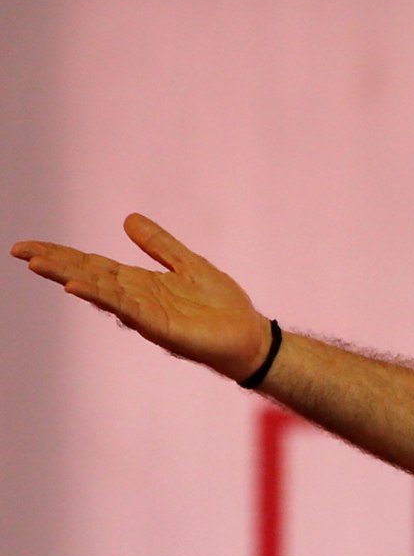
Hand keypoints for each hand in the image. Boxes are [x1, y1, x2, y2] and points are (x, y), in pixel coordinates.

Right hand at [11, 213, 271, 381]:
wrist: (249, 336)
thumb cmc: (222, 306)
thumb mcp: (188, 264)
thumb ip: (159, 244)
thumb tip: (128, 219)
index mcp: (139, 282)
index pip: (92, 265)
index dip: (62, 254)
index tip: (29, 246)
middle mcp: (136, 297)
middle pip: (87, 275)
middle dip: (54, 262)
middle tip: (18, 250)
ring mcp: (145, 313)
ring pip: (100, 291)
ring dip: (69, 277)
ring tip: (38, 264)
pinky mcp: (159, 326)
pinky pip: (125, 308)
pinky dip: (101, 297)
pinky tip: (76, 287)